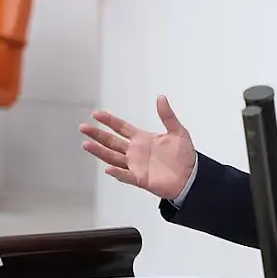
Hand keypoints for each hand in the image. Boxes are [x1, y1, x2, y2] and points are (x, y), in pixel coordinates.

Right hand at [80, 96, 196, 199]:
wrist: (191, 177)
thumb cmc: (184, 157)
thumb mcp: (178, 132)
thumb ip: (167, 116)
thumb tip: (161, 98)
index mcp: (142, 139)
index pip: (121, 127)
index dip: (109, 121)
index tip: (96, 114)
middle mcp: (135, 152)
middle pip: (111, 141)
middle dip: (97, 134)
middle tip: (84, 128)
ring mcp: (136, 166)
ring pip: (113, 157)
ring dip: (99, 151)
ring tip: (87, 144)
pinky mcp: (140, 179)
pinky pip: (126, 175)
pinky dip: (117, 172)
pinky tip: (108, 168)